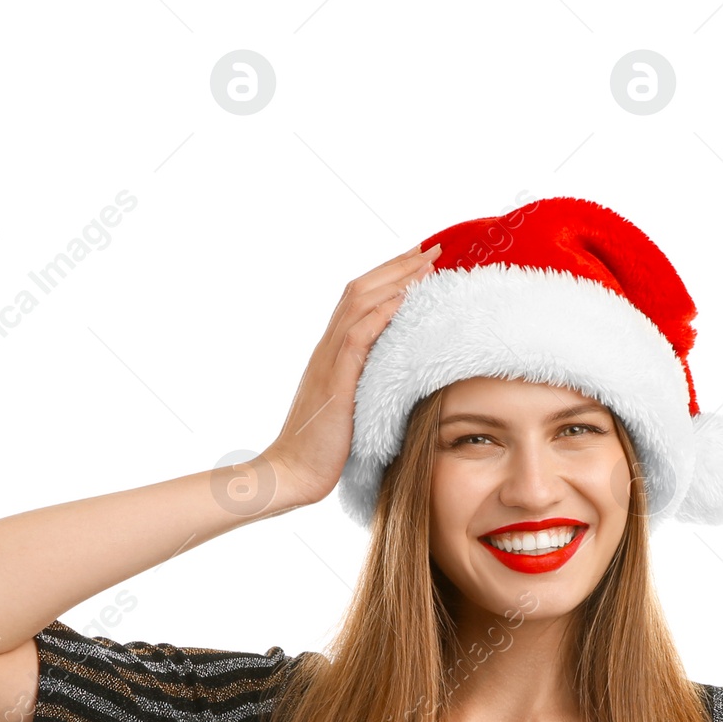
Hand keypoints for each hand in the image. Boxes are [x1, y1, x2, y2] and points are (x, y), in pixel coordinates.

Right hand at [263, 241, 441, 507]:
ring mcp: (328, 362)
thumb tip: (396, 379)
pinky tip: (403, 298)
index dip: (390, 278)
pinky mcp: (334, 381)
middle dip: (397, 266)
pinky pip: (357, 337)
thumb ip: (366, 386)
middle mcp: (328, 348)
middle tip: (431, 248)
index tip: (420, 262)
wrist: (291, 472)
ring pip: (359, 304)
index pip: (361, 301)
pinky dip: (380, 313)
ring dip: (394, 279)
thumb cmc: (322, 450)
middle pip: (361, 290)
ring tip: (425, 263)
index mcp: (332, 354)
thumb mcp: (350, 409)